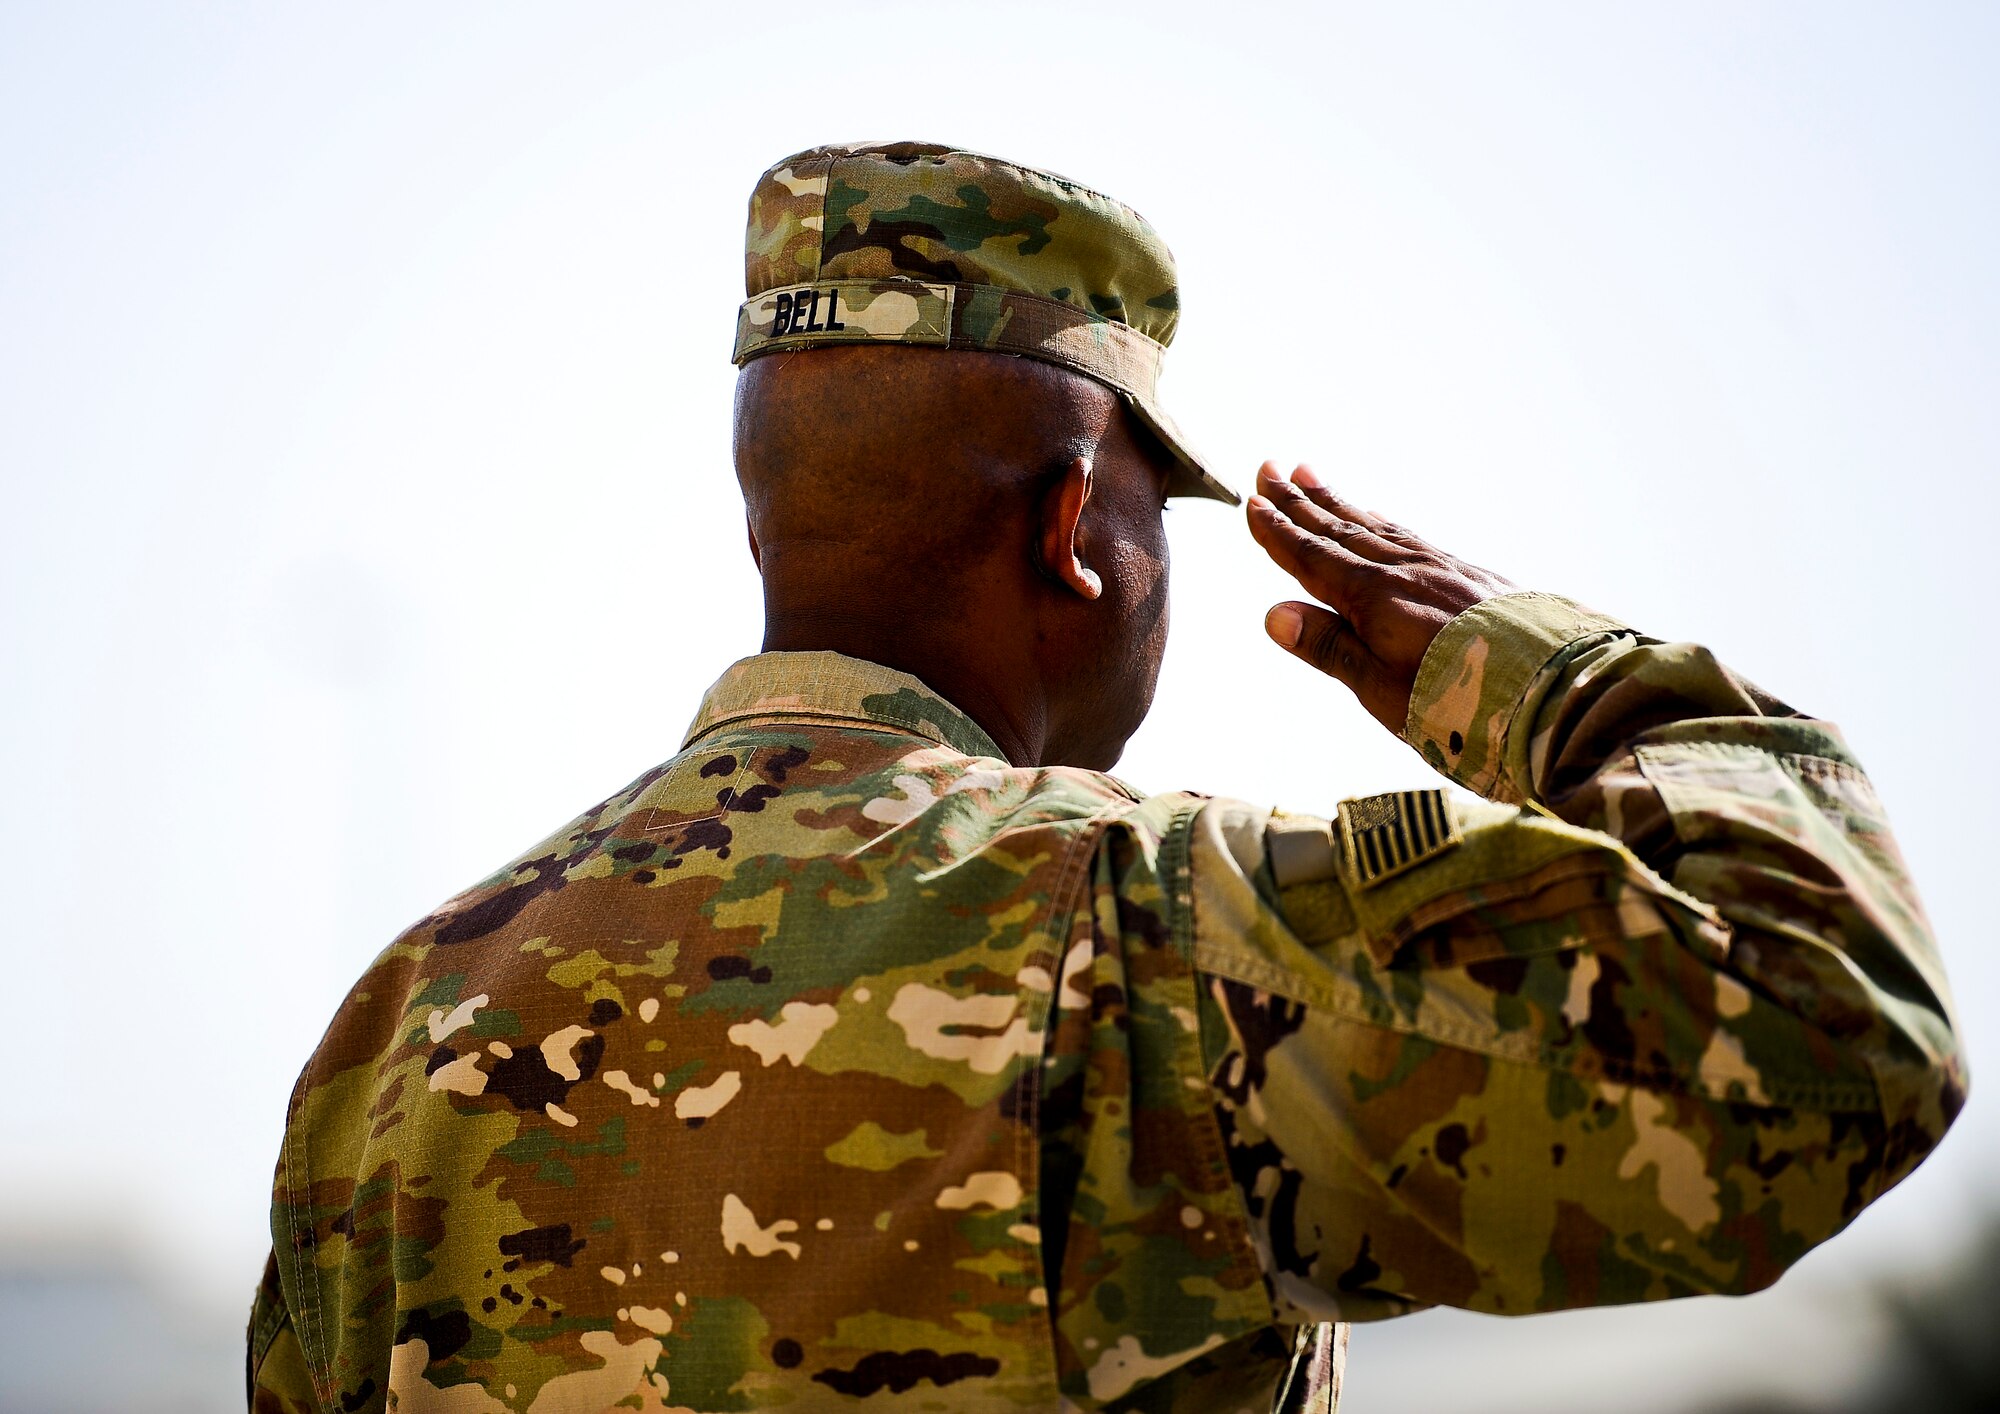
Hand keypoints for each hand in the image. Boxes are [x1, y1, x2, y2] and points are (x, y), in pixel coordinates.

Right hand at [1246, 462, 1512, 733]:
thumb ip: (1330, 648)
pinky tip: (1377, 521)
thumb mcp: (1382, 690)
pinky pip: (1408, 535)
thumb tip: (1274, 613)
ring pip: (1375, 527)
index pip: (1312, 557)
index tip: (1251, 501)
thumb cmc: (1462, 703)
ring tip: (1311, 477)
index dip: (1278, 531)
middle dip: (1300, 501)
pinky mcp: (1469, 576)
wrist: (1555, 688)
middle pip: (1340, 529)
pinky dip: (1380, 522)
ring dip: (1338, 503)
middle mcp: (1403, 571)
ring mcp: (1439, 569)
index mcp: (1373, 598)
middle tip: (1270, 469)